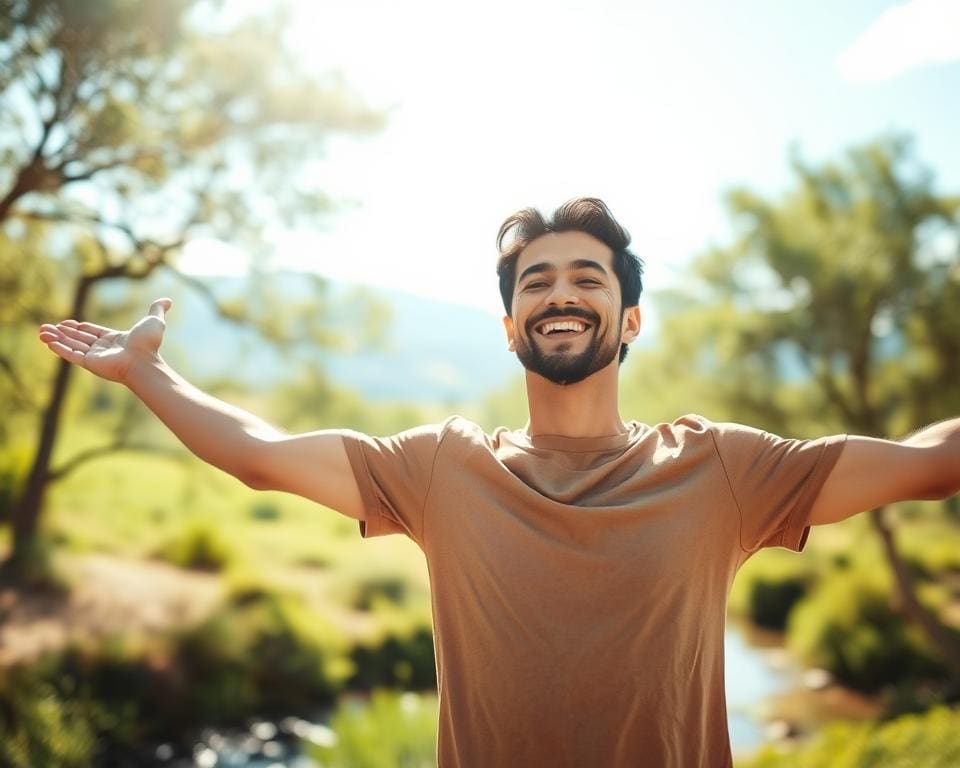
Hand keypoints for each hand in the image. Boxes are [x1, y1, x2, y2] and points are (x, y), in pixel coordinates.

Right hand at [38, 298, 172, 383]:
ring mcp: (95, 357)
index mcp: (114, 340)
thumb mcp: (153, 321)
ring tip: (41, 332)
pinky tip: (47, 341)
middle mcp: (103, 349)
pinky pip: (70, 354)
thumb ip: (157, 309)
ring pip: (71, 346)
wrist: (144, 360)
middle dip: (62, 333)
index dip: (78, 328)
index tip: (66, 323)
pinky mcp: (89, 363)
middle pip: (78, 339)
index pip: (92, 333)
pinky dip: (58, 347)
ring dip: (55, 339)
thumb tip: (168, 299)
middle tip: (46, 327)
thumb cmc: (149, 344)